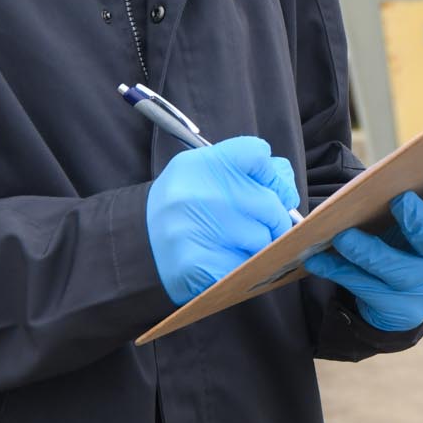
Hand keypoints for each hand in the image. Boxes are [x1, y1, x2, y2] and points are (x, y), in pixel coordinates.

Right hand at [146, 137, 299, 304]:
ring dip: (261, 246)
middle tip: (263, 226)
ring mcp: (197, 229)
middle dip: (275, 219)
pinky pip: (247, 267)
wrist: (136, 243)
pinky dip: (246, 268)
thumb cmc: (183, 206)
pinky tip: (228, 262)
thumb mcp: (205, 174)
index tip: (269, 187)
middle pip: (269, 203)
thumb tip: (285, 186)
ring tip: (238, 244)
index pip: (257, 154)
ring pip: (263, 239)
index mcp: (201, 164)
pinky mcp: (198, 265)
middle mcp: (198, 192)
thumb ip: (246, 171)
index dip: (271, 174)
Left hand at [302, 151, 422, 332]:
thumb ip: (418, 196)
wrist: (409, 298)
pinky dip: (340, 272)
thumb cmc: (412, 241)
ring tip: (342, 236)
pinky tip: (318, 260)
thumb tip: (392, 169)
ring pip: (395, 270)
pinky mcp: (402, 310)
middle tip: (399, 200)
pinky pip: (367, 289)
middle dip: (418, 221)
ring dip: (366, 251)